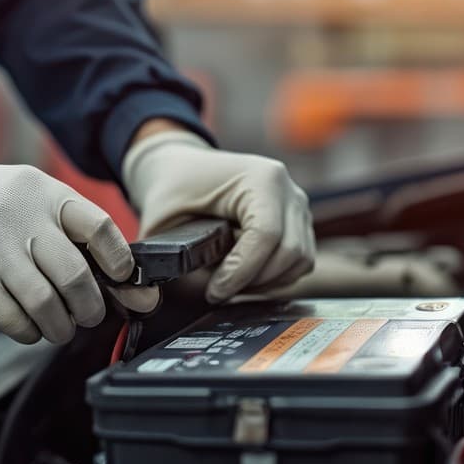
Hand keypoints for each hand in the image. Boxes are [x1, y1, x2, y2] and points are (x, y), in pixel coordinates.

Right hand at [0, 151, 135, 344]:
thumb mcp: (17, 197)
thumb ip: (57, 226)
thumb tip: (109, 272)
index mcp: (41, 191)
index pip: (99, 226)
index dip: (120, 261)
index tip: (125, 282)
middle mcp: (21, 216)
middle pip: (77, 273)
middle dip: (91, 306)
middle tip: (88, 315)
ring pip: (48, 302)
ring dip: (60, 325)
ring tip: (59, 327)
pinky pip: (13, 318)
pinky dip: (28, 331)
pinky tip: (27, 327)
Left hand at [123, 131, 314, 302]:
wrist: (183, 167)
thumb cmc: (174, 187)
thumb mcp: (164, 218)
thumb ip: (177, 256)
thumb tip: (189, 295)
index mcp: (260, 177)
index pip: (266, 234)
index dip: (242, 271)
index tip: (215, 291)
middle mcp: (287, 189)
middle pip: (289, 252)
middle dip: (253, 280)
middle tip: (218, 290)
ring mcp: (296, 205)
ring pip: (299, 260)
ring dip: (266, 281)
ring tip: (230, 281)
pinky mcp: (298, 221)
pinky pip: (300, 260)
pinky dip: (275, 276)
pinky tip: (244, 275)